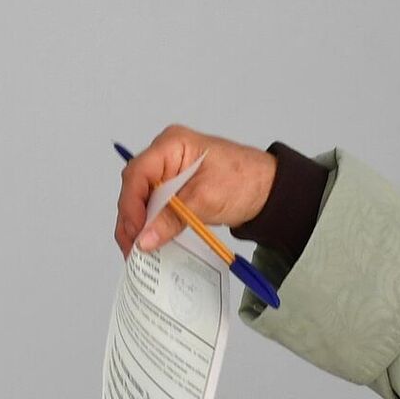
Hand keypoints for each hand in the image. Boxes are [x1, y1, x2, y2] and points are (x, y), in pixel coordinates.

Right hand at [115, 125, 277, 257]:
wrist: (268, 190)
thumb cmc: (245, 181)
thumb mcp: (206, 200)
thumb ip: (171, 219)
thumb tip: (143, 239)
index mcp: (171, 145)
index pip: (138, 174)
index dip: (131, 205)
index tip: (135, 232)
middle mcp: (164, 156)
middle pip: (134, 188)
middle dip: (130, 220)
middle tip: (132, 249)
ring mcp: (167, 173)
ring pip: (139, 201)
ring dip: (137, 227)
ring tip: (137, 253)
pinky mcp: (172, 189)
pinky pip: (153, 207)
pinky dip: (150, 226)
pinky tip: (148, 244)